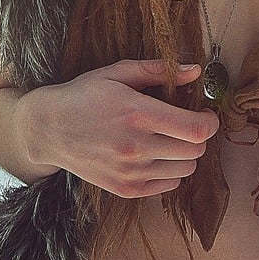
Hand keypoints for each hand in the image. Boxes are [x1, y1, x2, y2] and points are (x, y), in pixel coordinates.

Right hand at [24, 59, 220, 198]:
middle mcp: (135, 147)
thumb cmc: (83, 96)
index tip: (205, 113)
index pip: (196, 129)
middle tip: (187, 124)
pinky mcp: (126, 189)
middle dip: (199, 135)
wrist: (48, 129)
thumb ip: (157, 70)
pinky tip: (155, 155)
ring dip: (185, 154)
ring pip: (186, 170)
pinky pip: (168, 185)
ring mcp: (130, 172)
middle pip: (195, 151)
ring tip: (169, 139)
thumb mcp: (116, 73)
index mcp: (136, 113)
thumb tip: (194, 70)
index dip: (210, 121)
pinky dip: (170, 171)